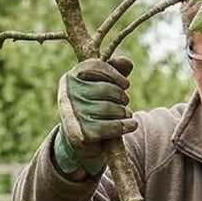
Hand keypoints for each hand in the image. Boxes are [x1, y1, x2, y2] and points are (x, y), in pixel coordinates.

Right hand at [54, 56, 134, 176]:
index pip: (96, 67)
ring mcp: (75, 114)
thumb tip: (128, 62)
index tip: (126, 84)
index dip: (115, 74)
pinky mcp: (83, 133)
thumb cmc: (90, 106)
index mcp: (70, 78)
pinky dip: (125, 125)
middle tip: (125, 101)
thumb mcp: (98, 85)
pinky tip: (132, 125)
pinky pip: (110, 126)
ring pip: (109, 108)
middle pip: (105, 89)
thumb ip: (113, 72)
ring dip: (123, 111)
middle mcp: (69, 95)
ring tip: (127, 114)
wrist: (78, 138)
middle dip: (120, 96)